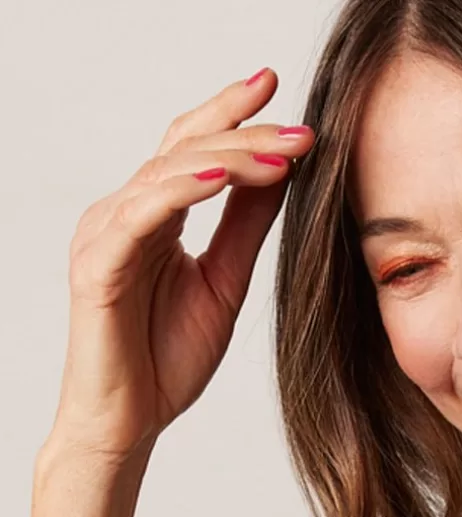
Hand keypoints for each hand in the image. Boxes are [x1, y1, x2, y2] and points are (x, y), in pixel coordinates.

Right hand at [50, 66, 312, 460]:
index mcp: (153, 216)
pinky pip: (140, 214)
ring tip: (280, 154)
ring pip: (167, 174)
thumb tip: (283, 174)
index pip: (192, 147)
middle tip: (302, 128)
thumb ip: (245, 230)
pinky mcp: (97, 265)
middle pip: (184, 149)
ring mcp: (105, 234)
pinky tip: (221, 178)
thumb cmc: (167, 361)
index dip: (232, 113)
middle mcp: (124, 213)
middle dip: (246, 132)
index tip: (278, 85)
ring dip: (228, 158)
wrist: (130, 424)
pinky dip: (181, 191)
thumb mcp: (224, 284)